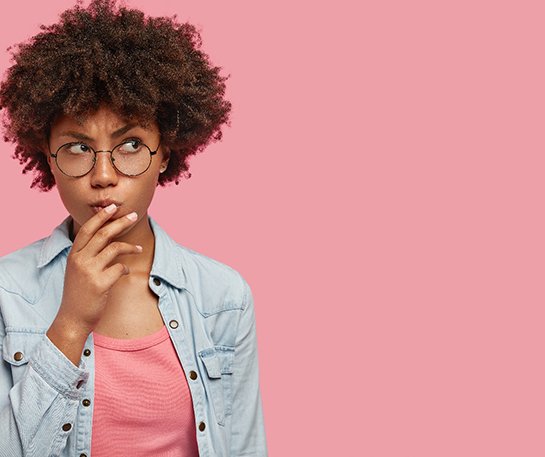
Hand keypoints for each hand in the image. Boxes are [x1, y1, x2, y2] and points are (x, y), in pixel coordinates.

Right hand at [56, 204, 142, 334]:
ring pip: (114, 248)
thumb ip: (88, 254)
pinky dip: (127, 268)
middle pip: (102, 234)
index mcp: (74, 255)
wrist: (73, 318)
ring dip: (130, 246)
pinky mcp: (100, 283)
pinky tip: (127, 271)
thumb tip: (108, 238)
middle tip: (133, 215)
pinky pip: (120, 268)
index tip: (113, 206)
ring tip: (139, 248)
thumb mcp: (77, 270)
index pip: (87, 229)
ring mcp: (89, 271)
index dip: (100, 216)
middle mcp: (80, 260)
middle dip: (120, 222)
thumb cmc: (79, 293)